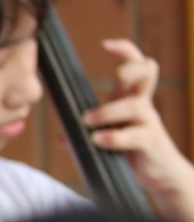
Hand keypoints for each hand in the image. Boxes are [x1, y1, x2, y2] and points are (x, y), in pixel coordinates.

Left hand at [81, 39, 193, 221]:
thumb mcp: (107, 140)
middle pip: (147, 71)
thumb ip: (85, 136)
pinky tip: (98, 141)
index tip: (105, 44)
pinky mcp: (151, 144)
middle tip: (112, 81)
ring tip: (88, 122)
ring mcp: (148, 123)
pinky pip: (135, 136)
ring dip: (107, 111)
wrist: (162, 177)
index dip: (125, 50)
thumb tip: (60, 136)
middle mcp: (142, 106)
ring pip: (135, 105)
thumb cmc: (133, 154)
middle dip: (129, 68)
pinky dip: (114, 138)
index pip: (136, 64)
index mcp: (132, 99)